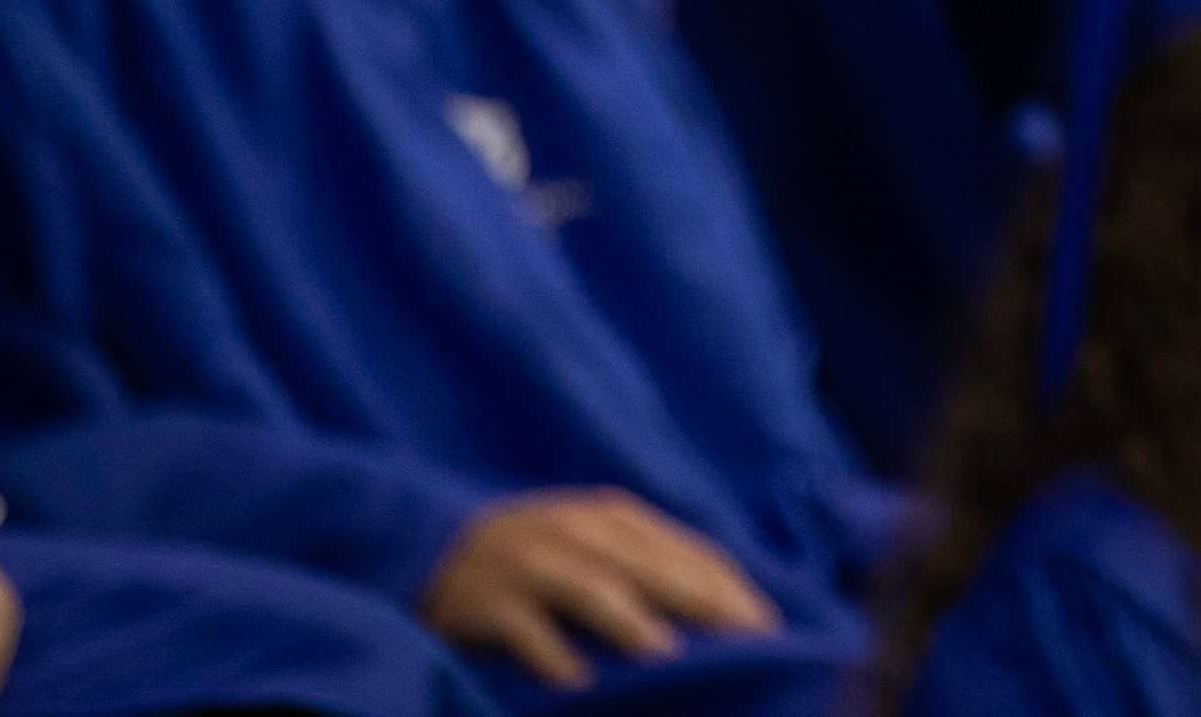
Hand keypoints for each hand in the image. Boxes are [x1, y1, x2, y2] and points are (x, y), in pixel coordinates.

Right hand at [418, 493, 773, 689]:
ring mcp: (533, 562)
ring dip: (634, 625)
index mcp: (616, 517)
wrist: (431, 549)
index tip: (769, 629)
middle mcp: (580, 532)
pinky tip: (579, 683)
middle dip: (704, 606)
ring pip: (595, 591)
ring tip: (672, 659)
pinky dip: (554, 655)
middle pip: (655, 568)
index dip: (732, 589)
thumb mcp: (593, 543)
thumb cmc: (535, 555)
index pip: (691, 551)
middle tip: (745, 646)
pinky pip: (527, 630)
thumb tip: (721, 607)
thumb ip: (647, 565)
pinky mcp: (490, 599)